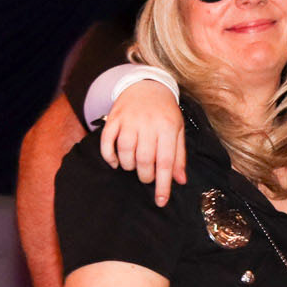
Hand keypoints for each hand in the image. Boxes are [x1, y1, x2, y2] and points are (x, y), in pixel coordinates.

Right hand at [99, 79, 185, 205]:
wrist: (147, 85)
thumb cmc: (166, 112)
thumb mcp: (178, 131)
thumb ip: (179, 156)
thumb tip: (180, 181)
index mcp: (168, 127)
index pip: (166, 162)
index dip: (163, 185)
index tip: (161, 202)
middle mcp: (148, 124)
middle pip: (145, 159)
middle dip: (146, 176)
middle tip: (147, 177)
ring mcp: (129, 120)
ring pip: (126, 151)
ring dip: (129, 166)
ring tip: (135, 167)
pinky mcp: (113, 118)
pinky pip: (107, 141)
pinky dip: (110, 156)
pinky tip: (117, 162)